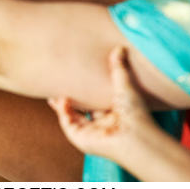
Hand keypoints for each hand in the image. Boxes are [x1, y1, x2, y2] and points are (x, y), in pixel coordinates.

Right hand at [47, 46, 157, 160]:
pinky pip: (68, 124)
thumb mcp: (125, 84)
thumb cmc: (135, 112)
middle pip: (81, 110)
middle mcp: (101, 124)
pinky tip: (62, 99)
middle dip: (69, 98)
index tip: (77, 76)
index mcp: (113, 113)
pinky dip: (63, 112)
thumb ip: (119, 67)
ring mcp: (91, 133)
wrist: (133, 134)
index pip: (96, 102)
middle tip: (59, 84)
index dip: (86, 90)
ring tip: (54, 91)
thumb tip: (119, 48)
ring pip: (71, 117)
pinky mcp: (81, 139)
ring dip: (62, 104)